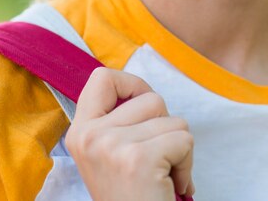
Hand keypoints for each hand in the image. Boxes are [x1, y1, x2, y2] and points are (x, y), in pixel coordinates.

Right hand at [65, 67, 194, 200]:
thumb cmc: (133, 195)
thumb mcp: (112, 153)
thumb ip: (119, 120)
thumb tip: (143, 89)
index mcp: (80, 132)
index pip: (102, 77)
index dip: (133, 84)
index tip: (142, 108)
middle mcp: (89, 136)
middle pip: (150, 97)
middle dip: (164, 126)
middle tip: (153, 160)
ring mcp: (111, 146)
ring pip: (173, 118)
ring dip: (178, 148)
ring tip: (161, 175)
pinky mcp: (137, 160)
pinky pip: (184, 139)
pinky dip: (187, 164)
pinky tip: (170, 186)